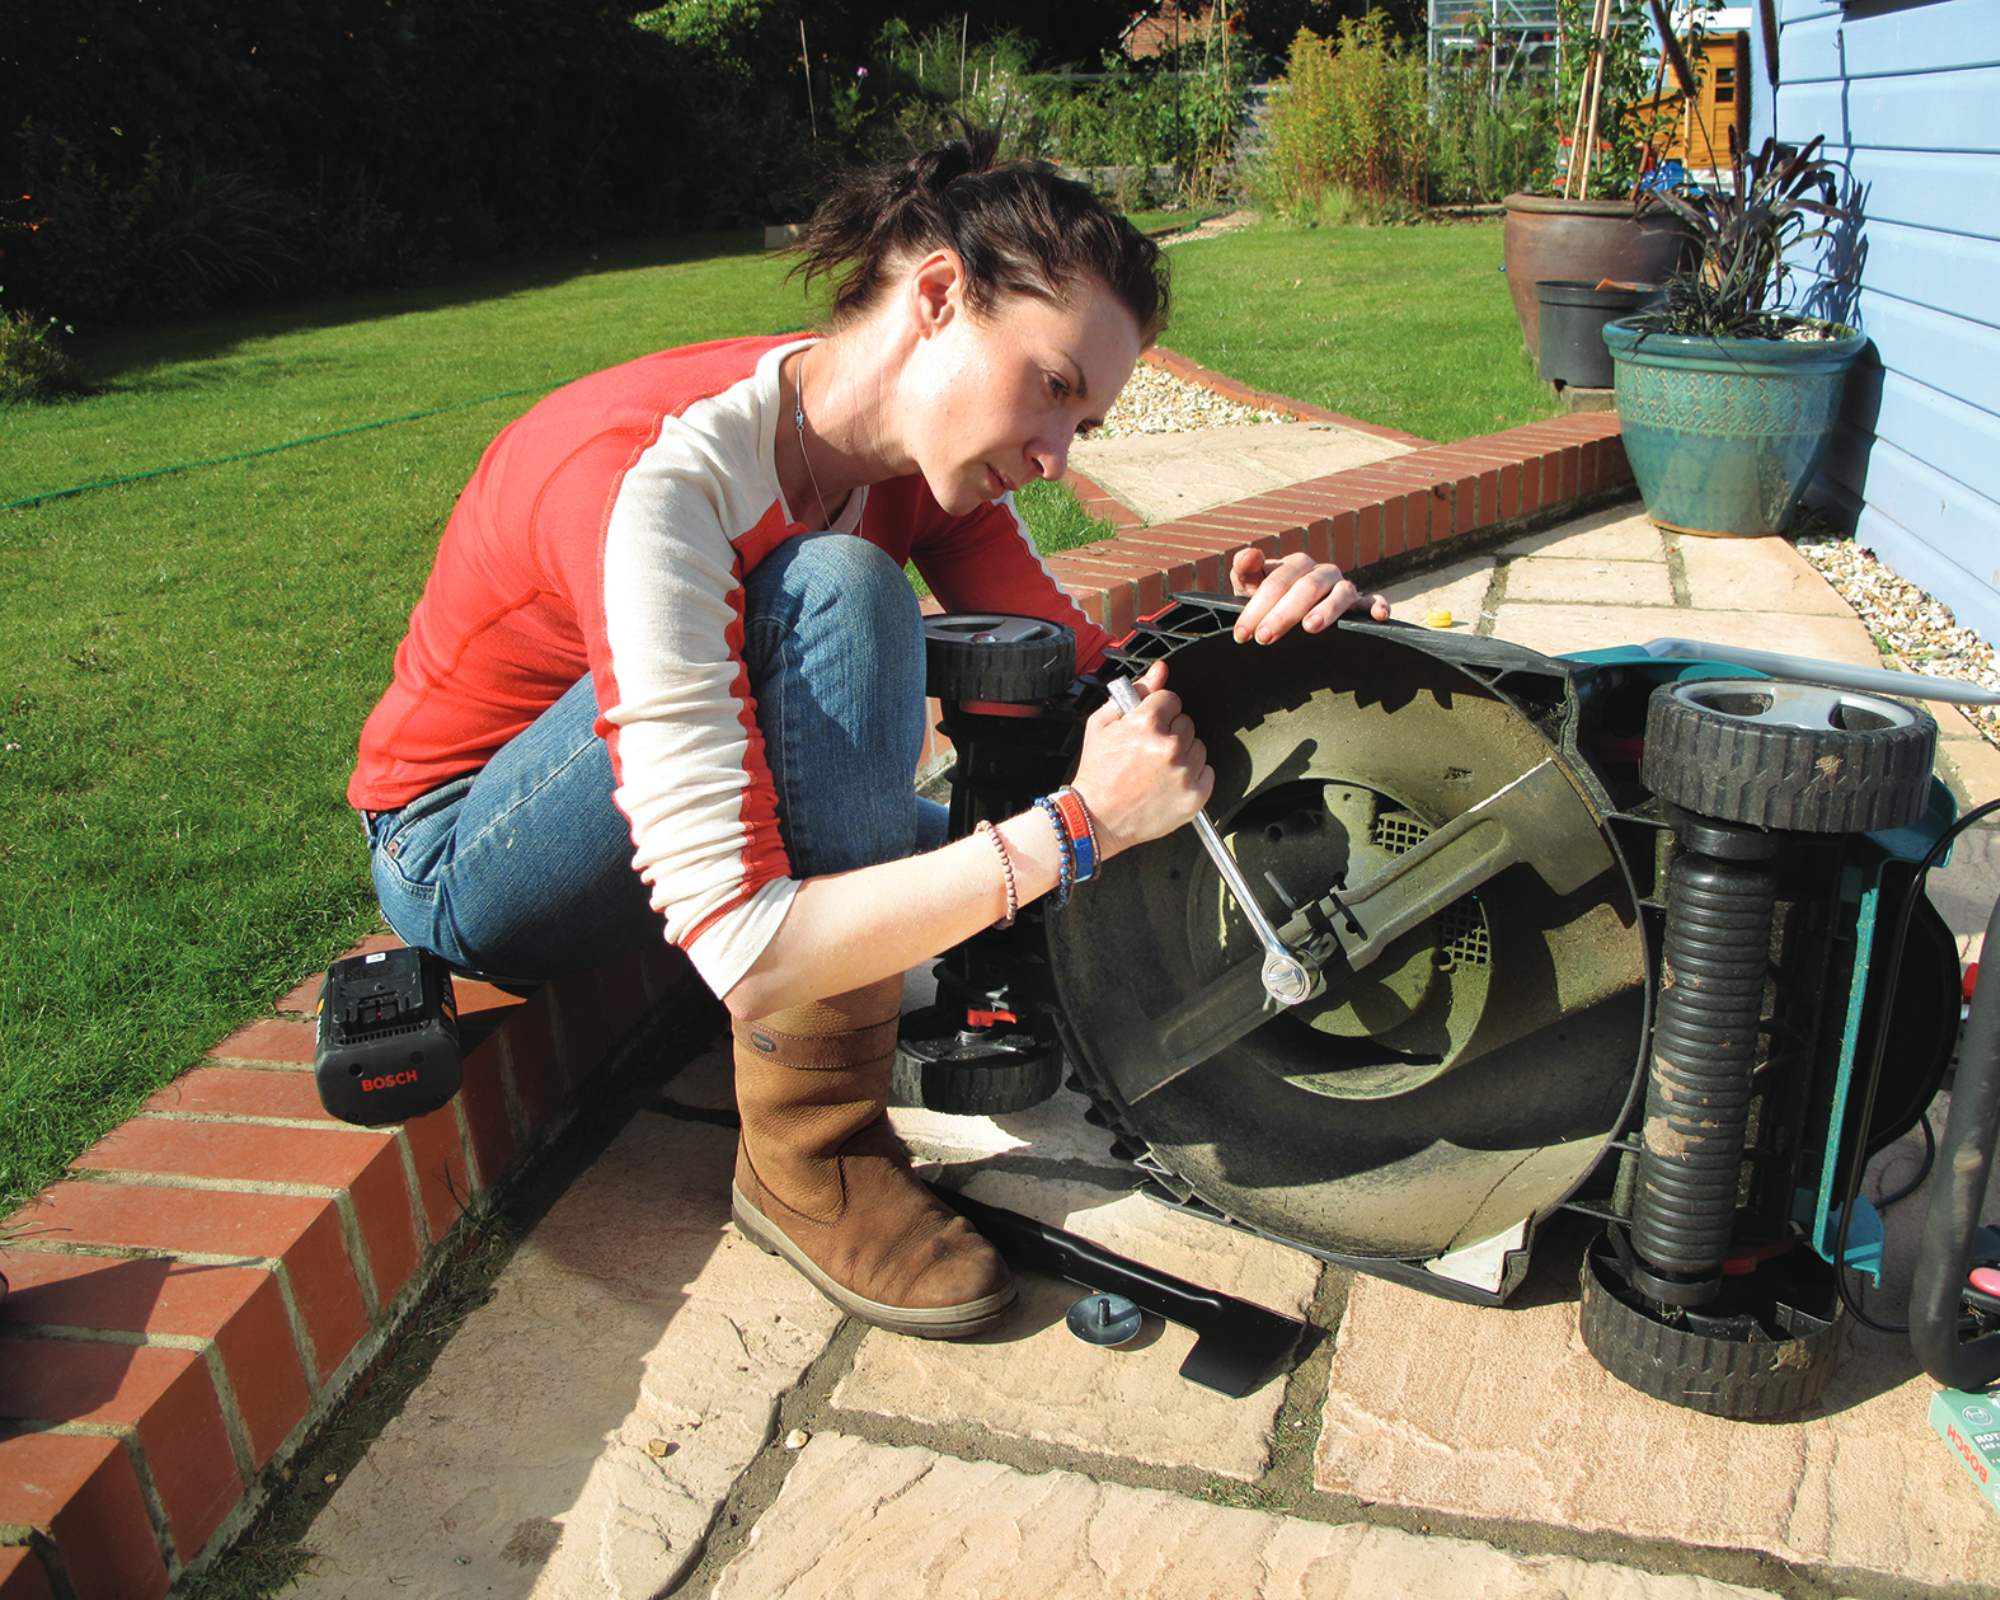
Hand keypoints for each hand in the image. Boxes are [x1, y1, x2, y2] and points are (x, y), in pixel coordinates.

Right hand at [1069, 661, 1211, 857]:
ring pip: (1198, 747)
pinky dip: (1192, 777)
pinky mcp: (1194, 796)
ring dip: (1182, 755)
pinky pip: (1207, 773)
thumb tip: (1159, 671)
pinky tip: (1169, 783)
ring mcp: (1183, 773)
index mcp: (1146, 724)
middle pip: (1186, 723)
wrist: (1095, 818)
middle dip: (1169, 733)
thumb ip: (1135, 692)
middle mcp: (1168, 747)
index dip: (1158, 713)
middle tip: (1148, 752)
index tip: (1148, 727)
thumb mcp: (1103, 724)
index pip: (1172, 700)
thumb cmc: (1097, 774)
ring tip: (1157, 770)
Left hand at [1229, 548, 1388, 644]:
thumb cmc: (1267, 599)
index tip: (1242, 632)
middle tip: (1264, 637)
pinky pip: (1372, 601)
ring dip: (1327, 609)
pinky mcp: (1359, 604)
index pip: (1277, 582)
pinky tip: (1379, 616)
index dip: (1258, 606)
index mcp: (1296, 565)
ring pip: (1340, 593)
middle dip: (1283, 614)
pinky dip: (1378, 605)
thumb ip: (1245, 570)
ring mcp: (1342, 588)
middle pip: (1307, 588)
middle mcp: (1322, 573)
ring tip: (1310, 627)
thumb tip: (1248, 554)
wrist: (1286, 613)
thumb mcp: (1250, 585)